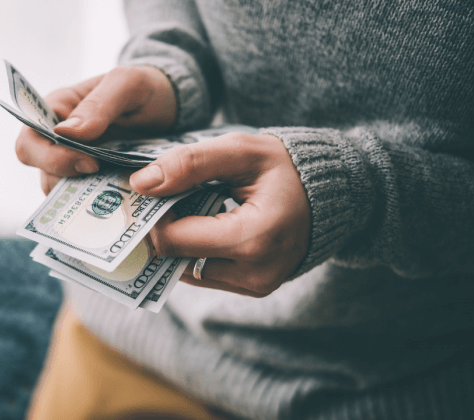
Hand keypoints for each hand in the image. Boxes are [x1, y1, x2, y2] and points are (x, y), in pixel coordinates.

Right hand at [14, 66, 176, 193]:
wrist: (171, 107)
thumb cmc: (143, 87)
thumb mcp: (127, 84)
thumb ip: (98, 104)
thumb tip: (65, 132)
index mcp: (57, 111)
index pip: (30, 142)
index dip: (50, 158)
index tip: (89, 163)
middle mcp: (59, 140)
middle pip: (42, 173)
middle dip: (69, 181)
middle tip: (104, 177)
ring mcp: (77, 163)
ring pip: (64, 193)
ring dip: (86, 196)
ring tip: (118, 194)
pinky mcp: (96, 182)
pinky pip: (87, 200)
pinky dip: (101, 204)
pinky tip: (124, 203)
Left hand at [131, 133, 310, 297]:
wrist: (332, 192)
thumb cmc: (284, 167)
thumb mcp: (240, 151)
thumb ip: (189, 163)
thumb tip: (140, 185)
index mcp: (253, 238)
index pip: (174, 239)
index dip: (153, 216)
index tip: (149, 192)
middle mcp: (255, 273)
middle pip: (177, 259)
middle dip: (162, 229)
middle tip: (159, 200)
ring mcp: (256, 286)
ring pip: (187, 270)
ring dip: (178, 242)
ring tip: (185, 209)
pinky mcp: (255, 289)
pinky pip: (206, 274)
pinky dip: (196, 251)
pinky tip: (202, 224)